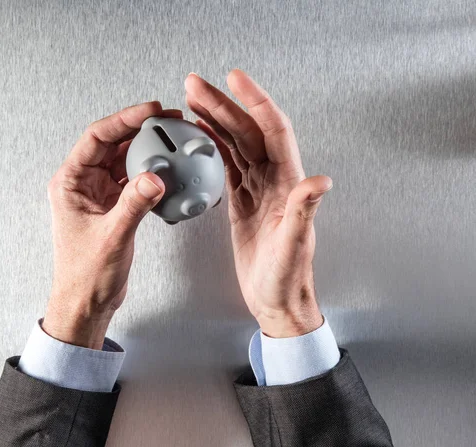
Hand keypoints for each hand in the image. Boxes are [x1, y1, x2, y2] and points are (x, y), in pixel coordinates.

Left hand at [43, 102, 182, 348]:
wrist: (86, 303)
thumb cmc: (85, 275)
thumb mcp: (112, 236)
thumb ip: (134, 205)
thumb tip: (155, 177)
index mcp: (70, 183)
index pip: (96, 138)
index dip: (124, 120)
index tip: (150, 111)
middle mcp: (83, 184)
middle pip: (112, 144)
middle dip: (140, 131)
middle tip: (168, 121)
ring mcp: (99, 194)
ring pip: (124, 161)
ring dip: (147, 152)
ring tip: (172, 141)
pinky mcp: (113, 207)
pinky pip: (134, 181)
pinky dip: (151, 175)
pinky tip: (168, 172)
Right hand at [185, 70, 331, 337]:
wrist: (277, 300)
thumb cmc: (287, 279)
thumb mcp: (293, 248)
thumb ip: (304, 212)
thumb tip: (319, 181)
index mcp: (288, 187)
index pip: (273, 132)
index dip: (256, 102)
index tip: (235, 80)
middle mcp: (275, 182)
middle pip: (248, 132)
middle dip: (223, 105)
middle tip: (196, 85)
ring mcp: (259, 191)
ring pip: (236, 145)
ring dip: (216, 121)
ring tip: (193, 102)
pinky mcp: (244, 202)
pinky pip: (229, 166)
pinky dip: (214, 147)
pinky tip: (203, 136)